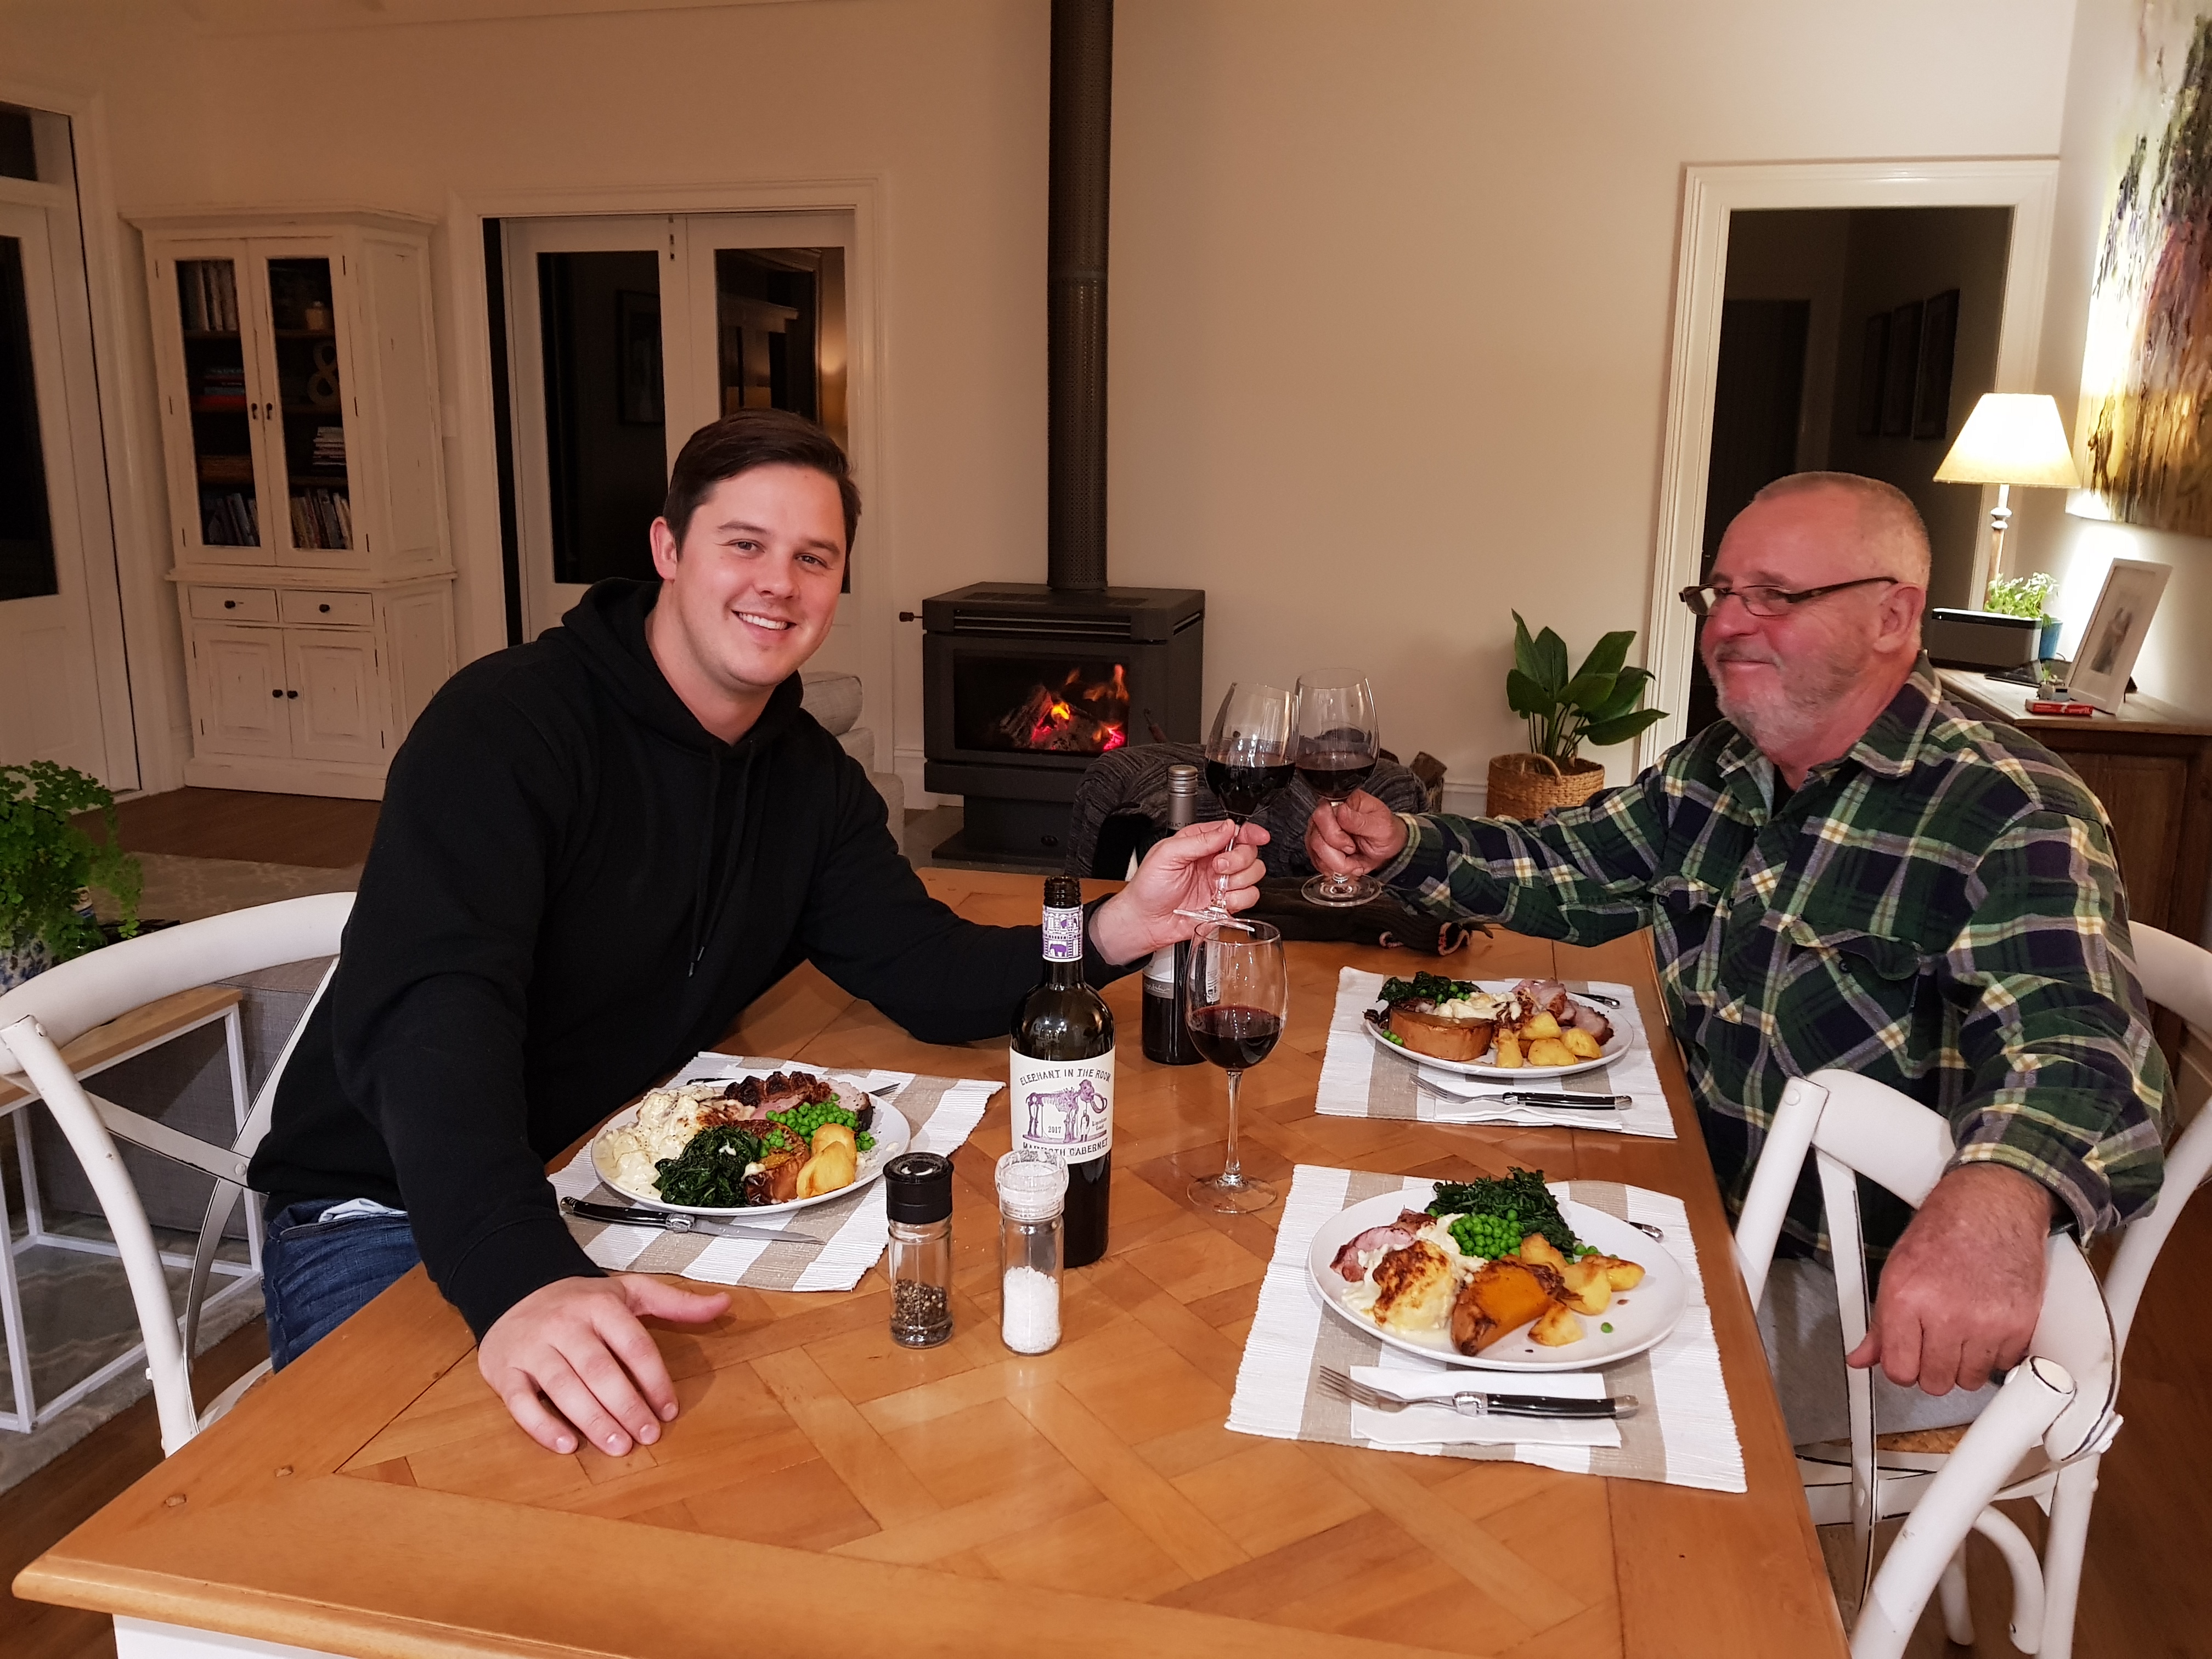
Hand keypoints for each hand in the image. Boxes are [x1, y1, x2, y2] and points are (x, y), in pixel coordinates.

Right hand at [479, 1273, 728, 1454]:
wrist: (513, 1290)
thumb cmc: (579, 1301)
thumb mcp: (629, 1292)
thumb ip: (675, 1302)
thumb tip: (723, 1304)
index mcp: (600, 1305)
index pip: (633, 1345)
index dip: (654, 1380)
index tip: (669, 1409)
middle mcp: (565, 1325)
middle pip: (600, 1370)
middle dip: (626, 1406)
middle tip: (647, 1435)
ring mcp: (533, 1348)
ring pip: (564, 1387)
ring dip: (593, 1420)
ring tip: (617, 1445)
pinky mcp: (505, 1370)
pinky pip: (521, 1402)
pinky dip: (543, 1426)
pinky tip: (567, 1444)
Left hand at [1087, 818, 1268, 962]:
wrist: (1144, 921)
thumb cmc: (1148, 886)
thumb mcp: (1168, 854)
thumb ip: (1200, 840)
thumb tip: (1226, 828)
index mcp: (1201, 843)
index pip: (1234, 831)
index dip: (1250, 832)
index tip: (1259, 836)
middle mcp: (1215, 862)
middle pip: (1249, 852)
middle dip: (1239, 859)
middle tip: (1218, 866)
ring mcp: (1222, 883)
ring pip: (1254, 874)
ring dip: (1239, 880)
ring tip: (1217, 885)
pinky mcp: (1226, 904)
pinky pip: (1249, 897)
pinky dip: (1239, 899)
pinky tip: (1221, 901)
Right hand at [1307, 788, 1406, 875]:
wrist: (1387, 846)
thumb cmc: (1386, 832)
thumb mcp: (1382, 826)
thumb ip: (1360, 821)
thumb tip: (1341, 812)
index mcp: (1344, 803)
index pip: (1322, 814)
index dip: (1334, 835)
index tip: (1351, 846)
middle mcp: (1328, 815)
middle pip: (1316, 836)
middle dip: (1335, 854)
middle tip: (1352, 852)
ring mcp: (1321, 830)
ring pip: (1314, 850)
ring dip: (1335, 863)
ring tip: (1352, 862)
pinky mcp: (1320, 846)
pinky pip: (1316, 860)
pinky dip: (1332, 867)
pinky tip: (1345, 864)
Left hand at [1846, 1163, 2053, 1394]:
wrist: (1991, 1207)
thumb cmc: (1943, 1233)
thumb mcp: (1896, 1272)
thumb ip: (1879, 1323)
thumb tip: (1862, 1358)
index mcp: (1907, 1299)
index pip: (1899, 1371)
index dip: (1903, 1367)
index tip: (1908, 1358)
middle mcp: (1946, 1314)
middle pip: (1936, 1382)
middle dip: (1933, 1367)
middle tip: (1936, 1342)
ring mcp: (1986, 1322)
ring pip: (1970, 1380)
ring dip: (1965, 1363)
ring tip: (1962, 1331)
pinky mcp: (2019, 1325)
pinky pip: (2003, 1366)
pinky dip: (1996, 1353)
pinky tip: (1987, 1326)